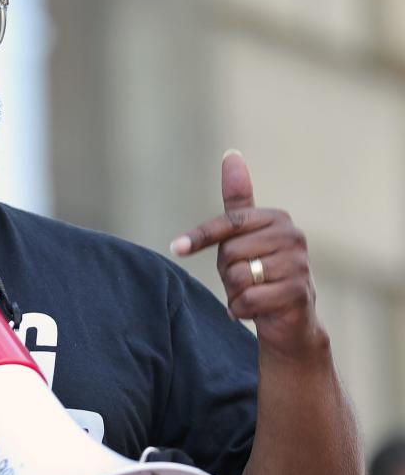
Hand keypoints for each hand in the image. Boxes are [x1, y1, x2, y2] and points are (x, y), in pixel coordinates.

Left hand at [169, 150, 325, 358]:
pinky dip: (242, 310)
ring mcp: (298, 264)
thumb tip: (232, 153)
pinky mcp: (298, 292)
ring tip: (254, 293)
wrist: (289, 321)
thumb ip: (238, 201)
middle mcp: (292, 236)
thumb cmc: (259, 274)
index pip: (228, 223)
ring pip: (237, 277)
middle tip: (246, 280)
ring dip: (235, 293)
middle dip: (227, 274)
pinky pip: (247, 300)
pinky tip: (258, 309)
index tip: (176, 248)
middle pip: (229, 253)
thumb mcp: (243, 237)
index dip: (199, 238)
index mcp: (276, 218)